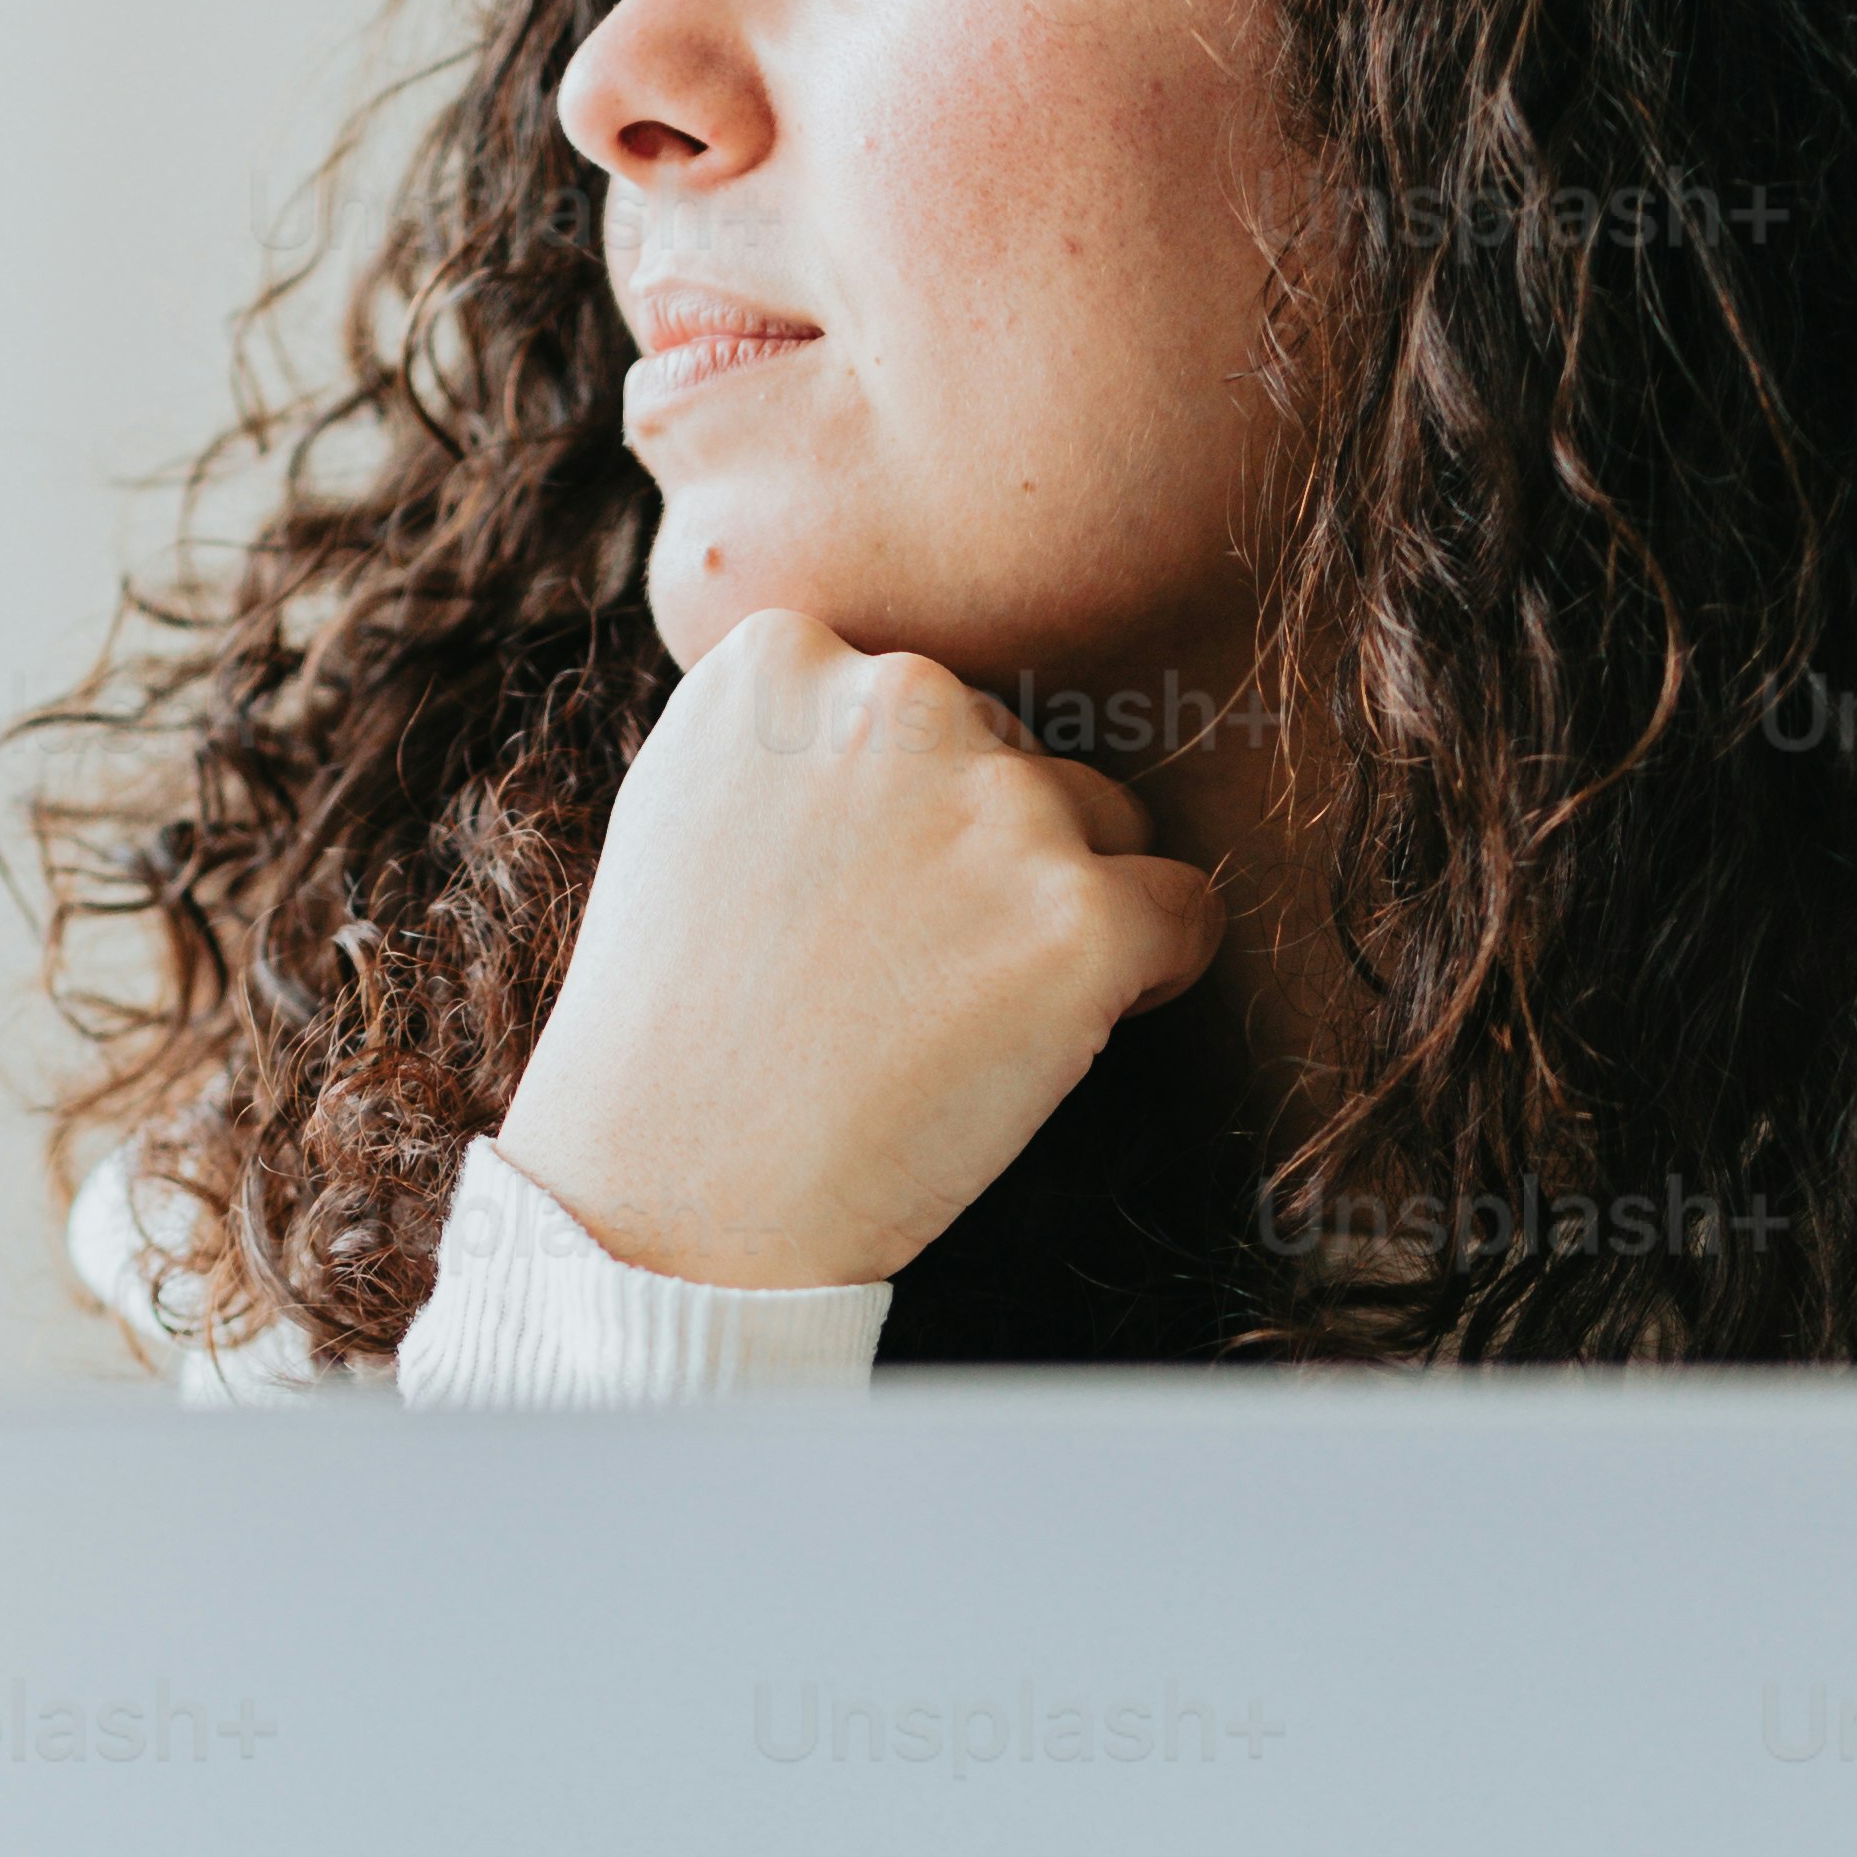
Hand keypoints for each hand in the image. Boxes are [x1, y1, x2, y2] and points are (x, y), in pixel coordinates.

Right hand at [497, 606, 1220, 1292]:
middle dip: (989, 855)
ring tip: (942, 1018)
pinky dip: (1145, 980)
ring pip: (1107, 829)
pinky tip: (1037, 1042)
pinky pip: (1185, 915)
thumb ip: (794, 737)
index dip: (905, 814)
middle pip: (1021, 755)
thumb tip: (913, 715)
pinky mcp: (1081, 918)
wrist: (675, 1196)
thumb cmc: (670, 1031)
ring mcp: (1000, 806)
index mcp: (787, 660)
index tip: (846, 903)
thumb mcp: (686, 811)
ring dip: (1058, 916)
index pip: (921, 704)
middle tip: (892, 977)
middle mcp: (901, 699)